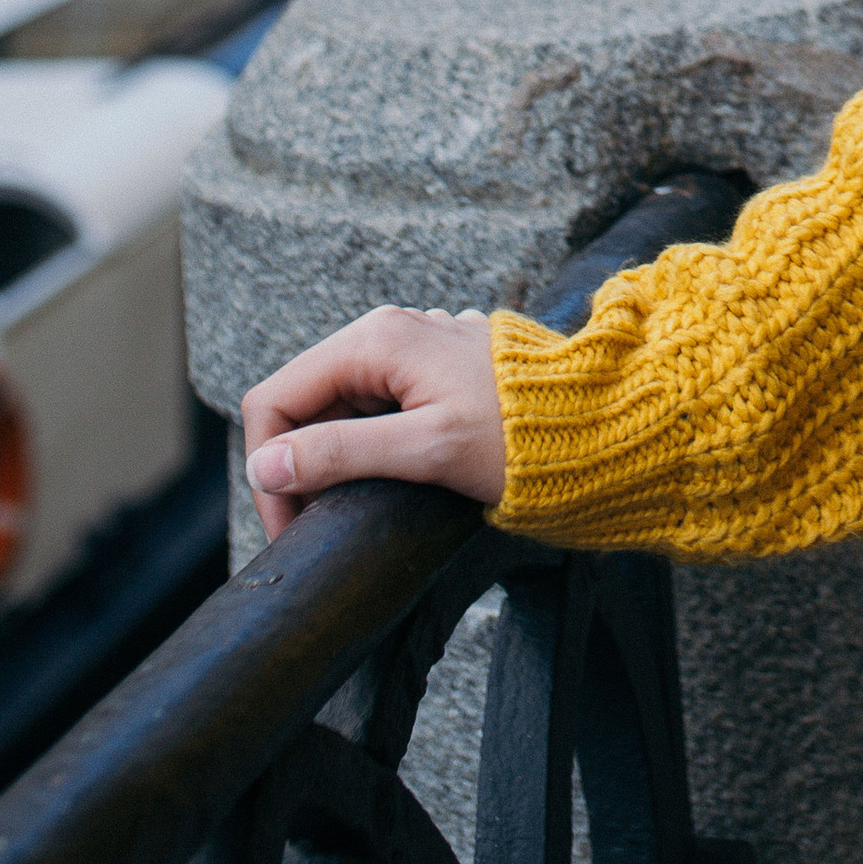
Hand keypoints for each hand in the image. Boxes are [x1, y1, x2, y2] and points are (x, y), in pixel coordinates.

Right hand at [242, 306, 507, 540]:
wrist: (596, 420)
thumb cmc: (519, 435)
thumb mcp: (426, 449)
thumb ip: (342, 453)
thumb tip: (266, 467)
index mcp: (375, 340)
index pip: (275, 399)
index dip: (267, 468)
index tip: (291, 528)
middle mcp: (386, 334)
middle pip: (301, 403)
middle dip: (295, 468)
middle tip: (314, 529)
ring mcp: (409, 352)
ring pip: (334, 410)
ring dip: (327, 462)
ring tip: (347, 512)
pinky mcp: (428, 375)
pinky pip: (369, 410)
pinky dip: (359, 449)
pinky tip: (379, 483)